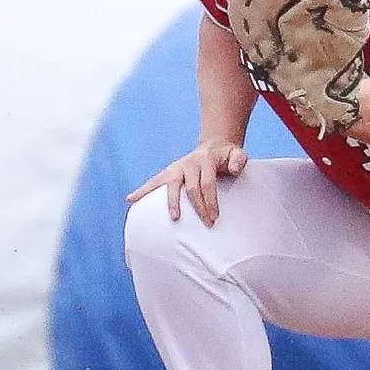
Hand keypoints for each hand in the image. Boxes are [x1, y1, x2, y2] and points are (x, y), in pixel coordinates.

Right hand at [129, 139, 249, 226]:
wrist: (213, 147)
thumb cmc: (227, 156)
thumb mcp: (237, 154)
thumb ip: (238, 159)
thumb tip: (234, 169)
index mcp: (205, 160)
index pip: (207, 183)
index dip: (211, 200)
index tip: (215, 216)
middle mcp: (188, 164)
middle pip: (191, 188)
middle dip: (199, 207)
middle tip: (207, 222)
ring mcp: (176, 168)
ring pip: (169, 185)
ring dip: (171, 202)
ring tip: (173, 217)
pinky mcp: (168, 173)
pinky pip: (153, 182)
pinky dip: (142, 190)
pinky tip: (130, 199)